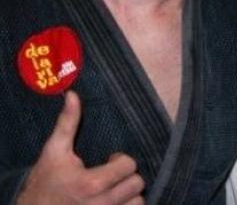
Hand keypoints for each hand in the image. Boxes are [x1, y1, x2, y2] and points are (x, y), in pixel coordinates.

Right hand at [17, 91, 144, 204]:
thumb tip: (73, 95)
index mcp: (90, 184)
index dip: (121, 160)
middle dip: (127, 176)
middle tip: (112, 176)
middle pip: (137, 185)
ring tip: (114, 191)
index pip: (129, 166)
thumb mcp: (54, 152)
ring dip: (129, 195)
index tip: (109, 162)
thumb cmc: (44, 183)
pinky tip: (114, 202)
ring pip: (138, 203)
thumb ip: (67, 123)